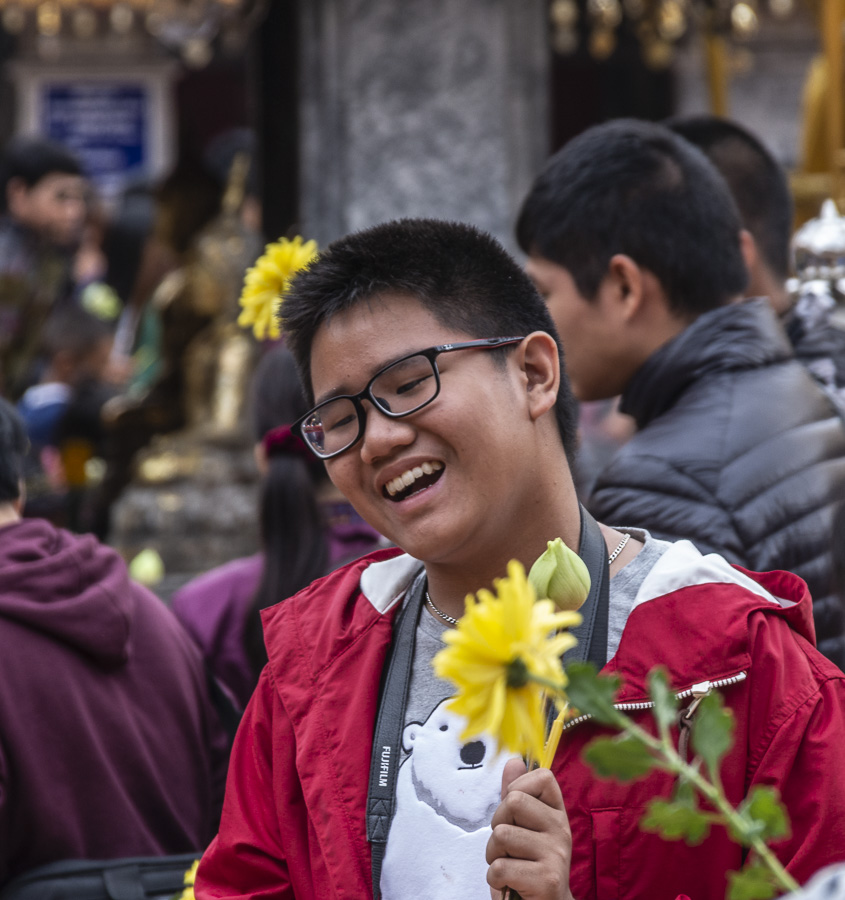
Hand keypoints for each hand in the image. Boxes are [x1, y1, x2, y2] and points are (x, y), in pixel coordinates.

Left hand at [486, 758, 573, 899]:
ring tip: (509, 864)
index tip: (515, 812)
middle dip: (498, 823)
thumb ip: (517, 794)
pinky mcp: (546, 880)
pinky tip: (510, 883)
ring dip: (493, 854)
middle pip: (514, 801)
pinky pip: (500, 867)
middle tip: (507, 844)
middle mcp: (562, 830)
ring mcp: (556, 855)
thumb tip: (514, 760)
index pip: (543, 776)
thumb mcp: (524, 826)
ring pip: (501, 835)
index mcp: (557, 813)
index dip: (518, 788)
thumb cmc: (530, 865)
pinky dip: (494, 878)